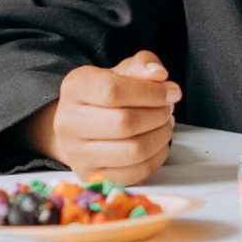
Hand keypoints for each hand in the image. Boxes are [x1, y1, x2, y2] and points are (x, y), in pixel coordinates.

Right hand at [28, 51, 179, 184]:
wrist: (80, 125)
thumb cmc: (105, 95)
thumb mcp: (122, 71)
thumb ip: (143, 65)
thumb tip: (159, 75)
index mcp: (75, 87)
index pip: (113, 91)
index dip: (151, 92)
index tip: (172, 92)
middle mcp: (68, 121)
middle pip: (124, 123)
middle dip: (158, 115)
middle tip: (168, 109)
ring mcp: (77, 153)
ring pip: (133, 151)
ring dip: (161, 137)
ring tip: (166, 124)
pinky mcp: (91, 176)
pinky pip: (135, 173)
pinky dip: (156, 158)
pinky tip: (158, 143)